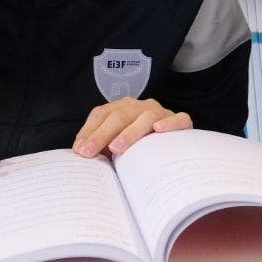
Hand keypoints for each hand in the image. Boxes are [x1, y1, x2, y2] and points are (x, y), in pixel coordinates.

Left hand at [73, 98, 191, 157]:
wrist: (174, 149)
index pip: (101, 114)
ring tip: (116, 147)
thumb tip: (79, 154)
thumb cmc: (140, 149)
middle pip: (119, 116)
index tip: (79, 150)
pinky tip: (159, 130)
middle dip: (101, 135)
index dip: (89, 131)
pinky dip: (169, 123)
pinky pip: (178, 119)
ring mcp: (161, 112)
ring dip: (130, 132)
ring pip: (145, 118)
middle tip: (88, 152)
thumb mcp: (117, 146)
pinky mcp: (182, 121)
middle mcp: (141, 106)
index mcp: (122, 108)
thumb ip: (101, 147)